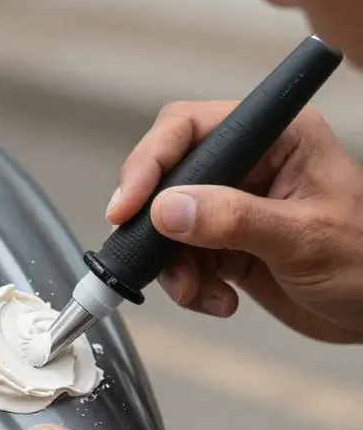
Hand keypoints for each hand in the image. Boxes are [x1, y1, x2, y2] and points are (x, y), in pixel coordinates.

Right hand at [107, 101, 362, 342]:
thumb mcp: (303, 238)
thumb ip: (234, 220)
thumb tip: (166, 209)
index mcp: (275, 138)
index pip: (189, 128)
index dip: (149, 161)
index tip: (127, 207)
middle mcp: (249, 165)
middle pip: (167, 178)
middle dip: (156, 225)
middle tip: (155, 258)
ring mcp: (233, 206)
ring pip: (167, 226)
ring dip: (174, 266)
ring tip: (199, 292)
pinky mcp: (225, 244)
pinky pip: (182, 259)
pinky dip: (189, 285)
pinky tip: (219, 301)